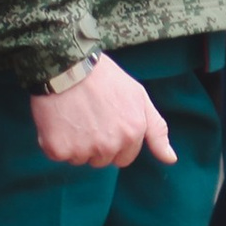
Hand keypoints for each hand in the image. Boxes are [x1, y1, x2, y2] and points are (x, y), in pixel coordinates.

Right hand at [31, 53, 174, 168]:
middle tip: (88, 117)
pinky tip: (58, 120)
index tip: (105, 122)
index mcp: (132, 134)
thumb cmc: (104, 78)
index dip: (114, 141)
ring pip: (79, 159)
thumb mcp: (139, 97)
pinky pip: (58, 155)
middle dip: (95, 144)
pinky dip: (55, 141)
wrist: (68, 65)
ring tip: (73, 116)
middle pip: (101, 160)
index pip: (123, 158)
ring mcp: (83, 149)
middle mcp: (110, 146)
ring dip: (75, 144)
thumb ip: (156, 130)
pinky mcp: (58, 149)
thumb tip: (171, 159)